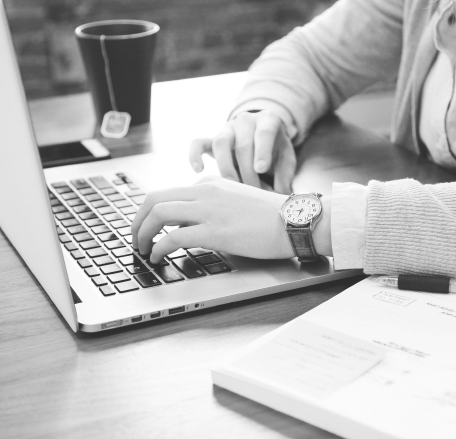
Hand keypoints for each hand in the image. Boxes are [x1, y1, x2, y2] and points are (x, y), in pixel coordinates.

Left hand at [131, 176, 294, 262]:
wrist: (295, 220)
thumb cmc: (270, 215)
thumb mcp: (235, 201)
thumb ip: (211, 206)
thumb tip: (187, 224)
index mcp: (209, 184)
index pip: (168, 193)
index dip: (151, 213)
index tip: (147, 227)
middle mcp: (205, 191)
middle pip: (154, 198)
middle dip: (137, 219)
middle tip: (135, 237)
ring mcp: (209, 210)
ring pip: (158, 213)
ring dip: (142, 232)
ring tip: (142, 249)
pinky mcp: (215, 231)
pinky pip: (173, 237)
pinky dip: (158, 248)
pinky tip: (158, 257)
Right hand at [189, 111, 296, 193]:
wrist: (262, 140)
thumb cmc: (276, 152)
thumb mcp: (286, 160)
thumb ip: (284, 176)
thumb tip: (279, 197)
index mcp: (268, 121)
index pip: (264, 133)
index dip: (262, 151)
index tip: (261, 169)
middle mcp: (246, 121)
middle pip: (243, 145)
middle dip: (247, 172)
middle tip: (253, 192)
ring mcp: (227, 129)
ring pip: (220, 143)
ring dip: (226, 168)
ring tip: (232, 188)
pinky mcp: (212, 139)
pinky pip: (198, 143)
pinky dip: (195, 155)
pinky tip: (198, 170)